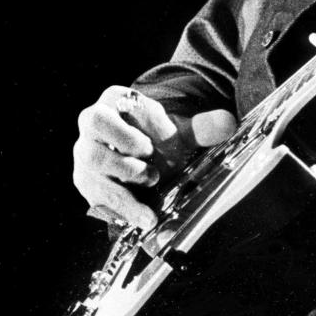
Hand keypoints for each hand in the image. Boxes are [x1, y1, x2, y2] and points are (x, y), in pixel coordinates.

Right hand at [73, 86, 236, 229]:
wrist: (144, 164)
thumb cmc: (158, 140)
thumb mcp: (180, 132)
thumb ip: (203, 128)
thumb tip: (229, 123)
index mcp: (117, 100)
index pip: (121, 98)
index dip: (142, 117)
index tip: (160, 133)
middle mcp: (93, 123)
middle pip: (95, 122)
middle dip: (125, 140)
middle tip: (150, 154)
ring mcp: (86, 153)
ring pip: (93, 159)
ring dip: (126, 173)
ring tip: (153, 180)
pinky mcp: (88, 182)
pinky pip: (98, 194)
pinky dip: (125, 207)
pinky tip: (146, 216)